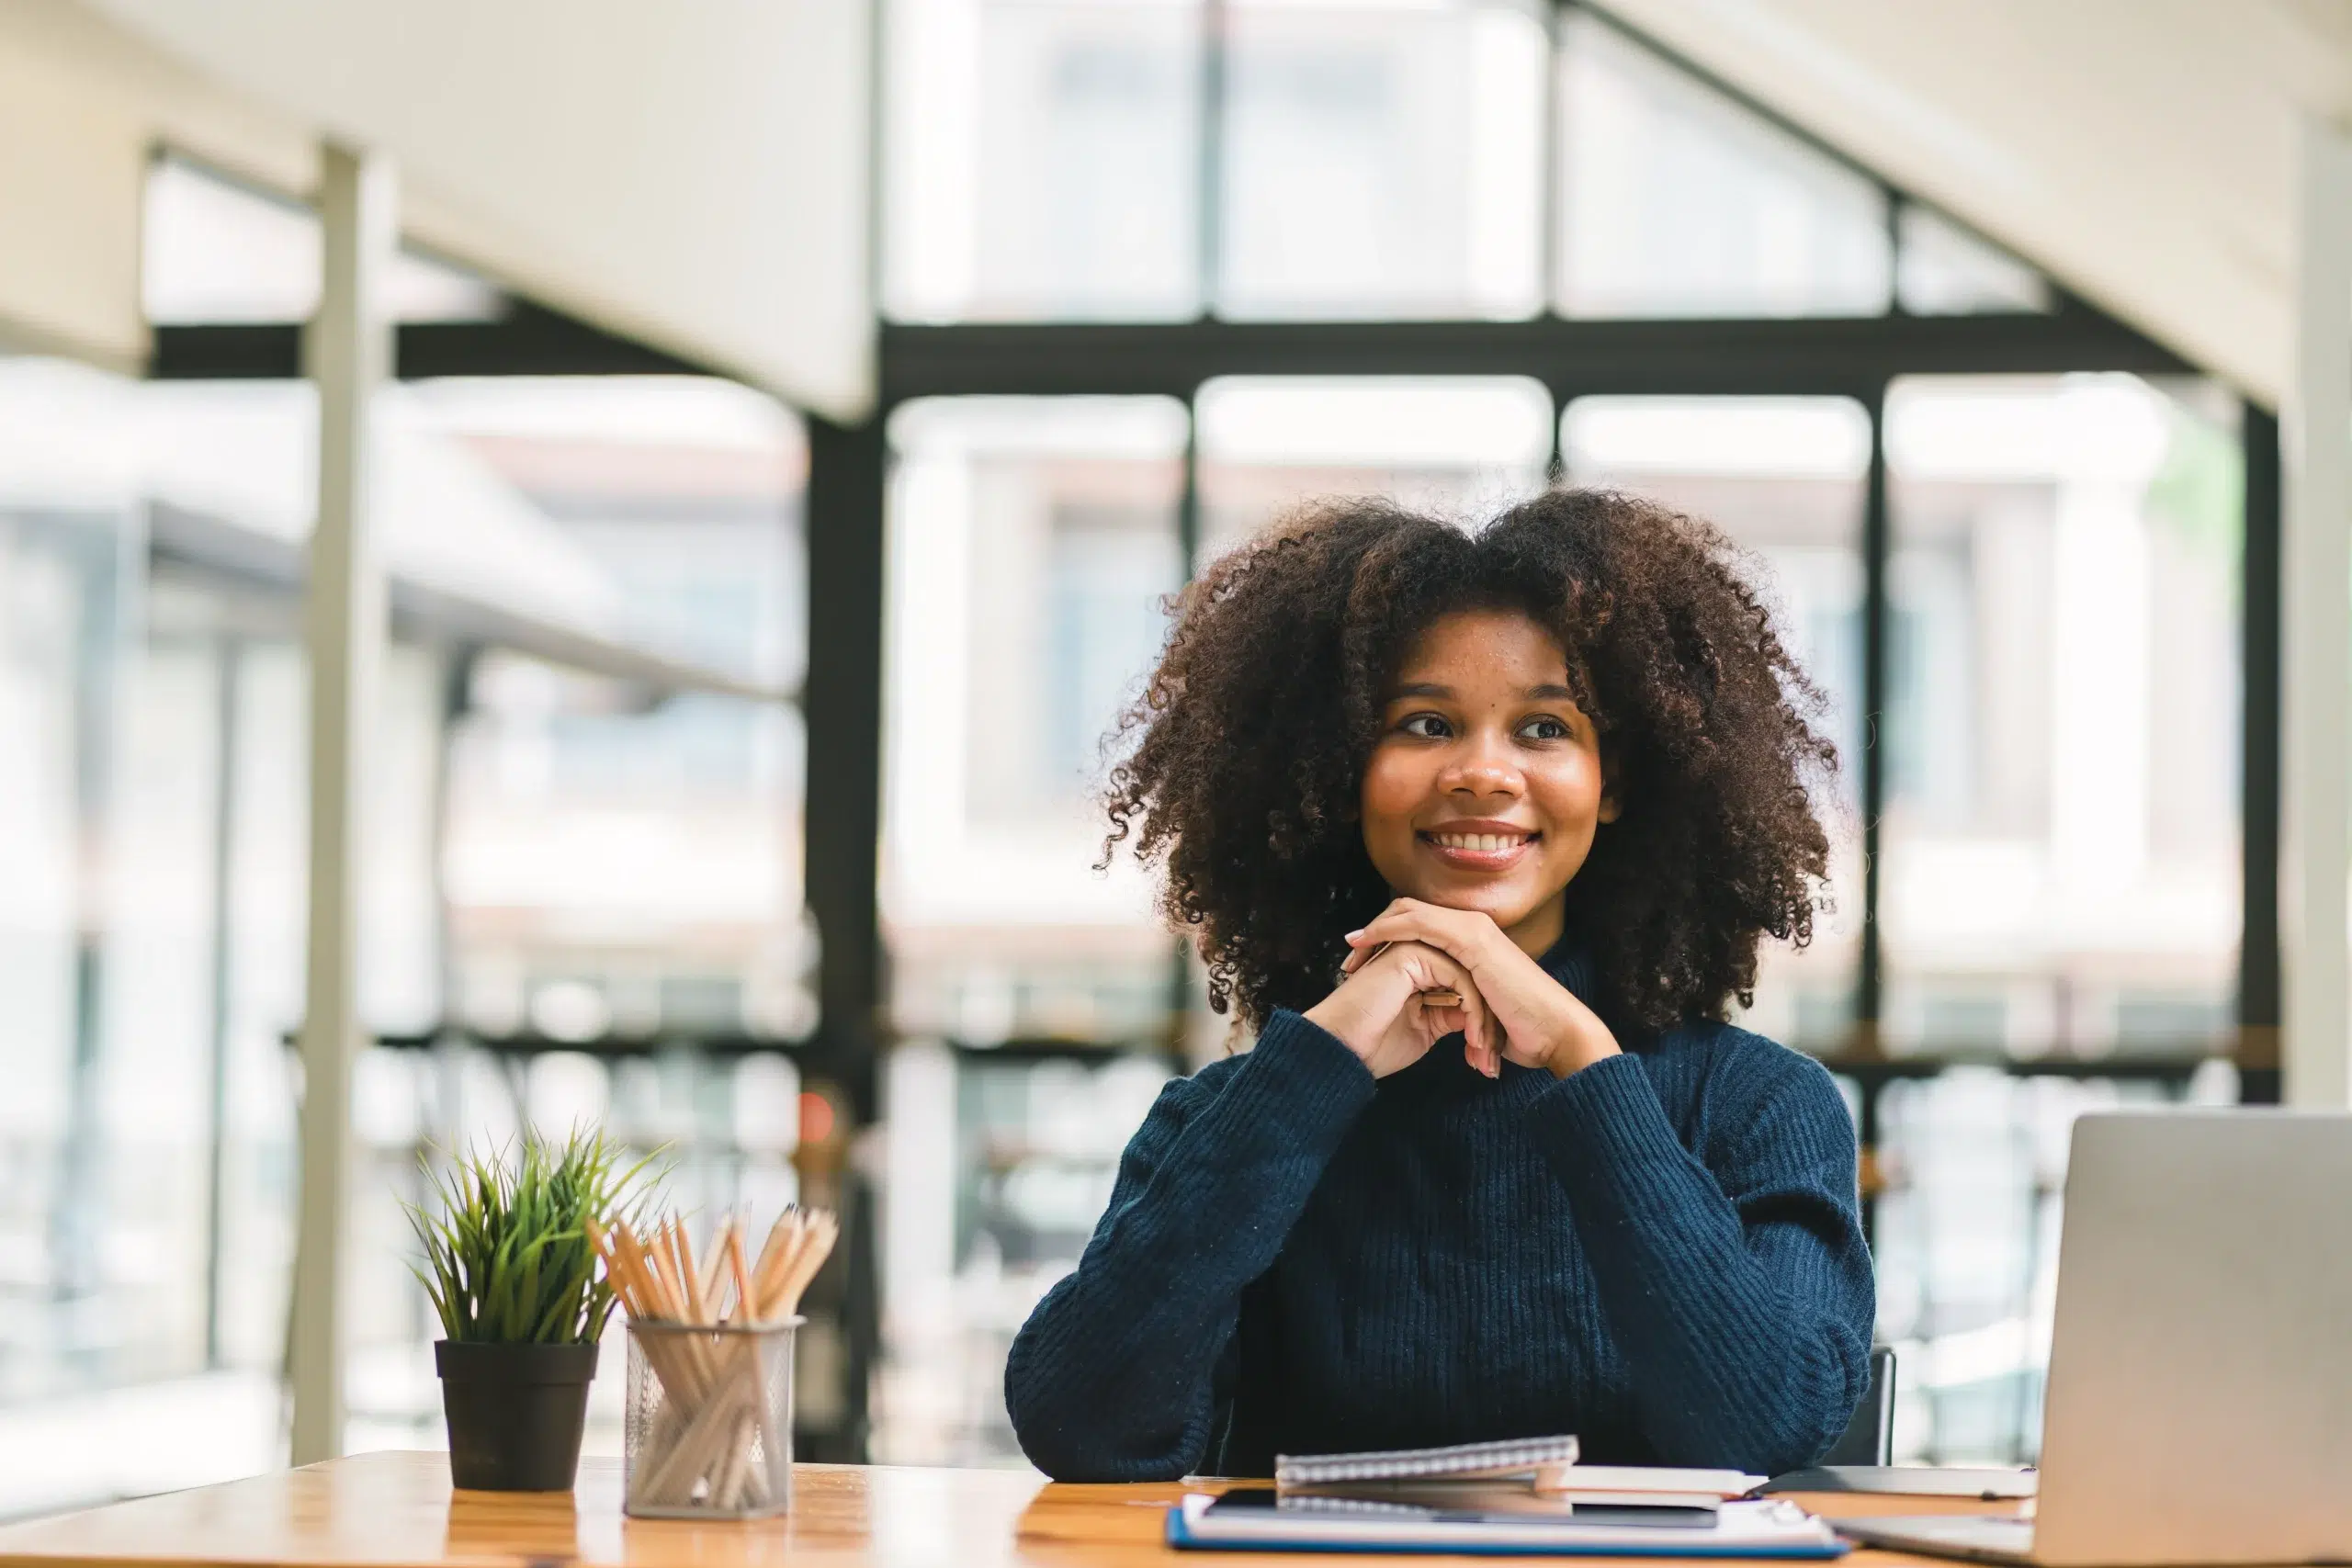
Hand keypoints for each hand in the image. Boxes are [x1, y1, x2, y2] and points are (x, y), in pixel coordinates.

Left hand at [1340, 899, 1619, 1078]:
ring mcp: (1473, 928)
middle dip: (1375, 933)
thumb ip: (1458, 1005)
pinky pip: (1418, 924)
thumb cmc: (1523, 1031)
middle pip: (1408, 913)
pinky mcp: (1471, 939)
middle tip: (1348, 957)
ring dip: (1375, 930)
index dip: (1386, 939)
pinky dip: (1388, 930)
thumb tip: (1439, 1019)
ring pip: (1409, 913)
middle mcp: (1472, 927)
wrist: (1556, 1033)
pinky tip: (1367, 943)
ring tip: (1350, 953)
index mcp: (1473, 942)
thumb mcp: (1479, 1013)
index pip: (1419, 927)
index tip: (1359, 964)